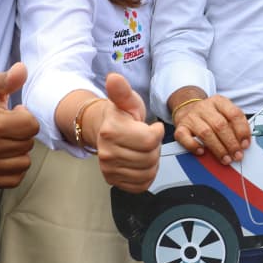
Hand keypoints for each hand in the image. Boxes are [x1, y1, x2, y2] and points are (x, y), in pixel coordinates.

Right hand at [0, 62, 39, 187]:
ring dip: (19, 151)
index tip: (13, 113)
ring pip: (24, 162)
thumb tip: (22, 69)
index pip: (31, 126)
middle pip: (28, 144)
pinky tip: (5, 155)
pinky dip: (14, 168)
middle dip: (22, 134)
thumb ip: (7, 79)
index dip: (25, 117)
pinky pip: (14, 180)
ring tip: (6, 140)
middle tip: (7, 127)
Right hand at [93, 73, 163, 193]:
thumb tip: (114, 78)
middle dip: (154, 148)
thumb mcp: (127, 101)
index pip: (150, 140)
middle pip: (150, 158)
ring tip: (143, 150)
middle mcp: (107, 152)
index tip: (151, 127)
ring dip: (151, 161)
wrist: (105, 131)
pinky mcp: (113, 180)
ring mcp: (108, 169)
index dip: (156, 132)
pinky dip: (146, 175)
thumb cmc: (122, 116)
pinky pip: (141, 185)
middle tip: (146, 139)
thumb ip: (123, 91)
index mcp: (111, 131)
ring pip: (147, 172)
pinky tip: (140, 162)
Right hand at [173, 94, 250, 164]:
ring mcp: (191, 116)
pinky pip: (185, 137)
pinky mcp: (180, 127)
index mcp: (219, 101)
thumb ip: (233, 125)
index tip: (245, 144)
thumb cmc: (208, 115)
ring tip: (225, 158)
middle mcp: (204, 107)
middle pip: (220, 125)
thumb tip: (243, 144)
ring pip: (206, 133)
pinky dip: (194, 146)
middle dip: (231, 143)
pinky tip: (202, 152)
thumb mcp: (223, 113)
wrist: (186, 108)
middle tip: (237, 155)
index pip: (234, 114)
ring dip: (218, 149)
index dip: (242, 131)